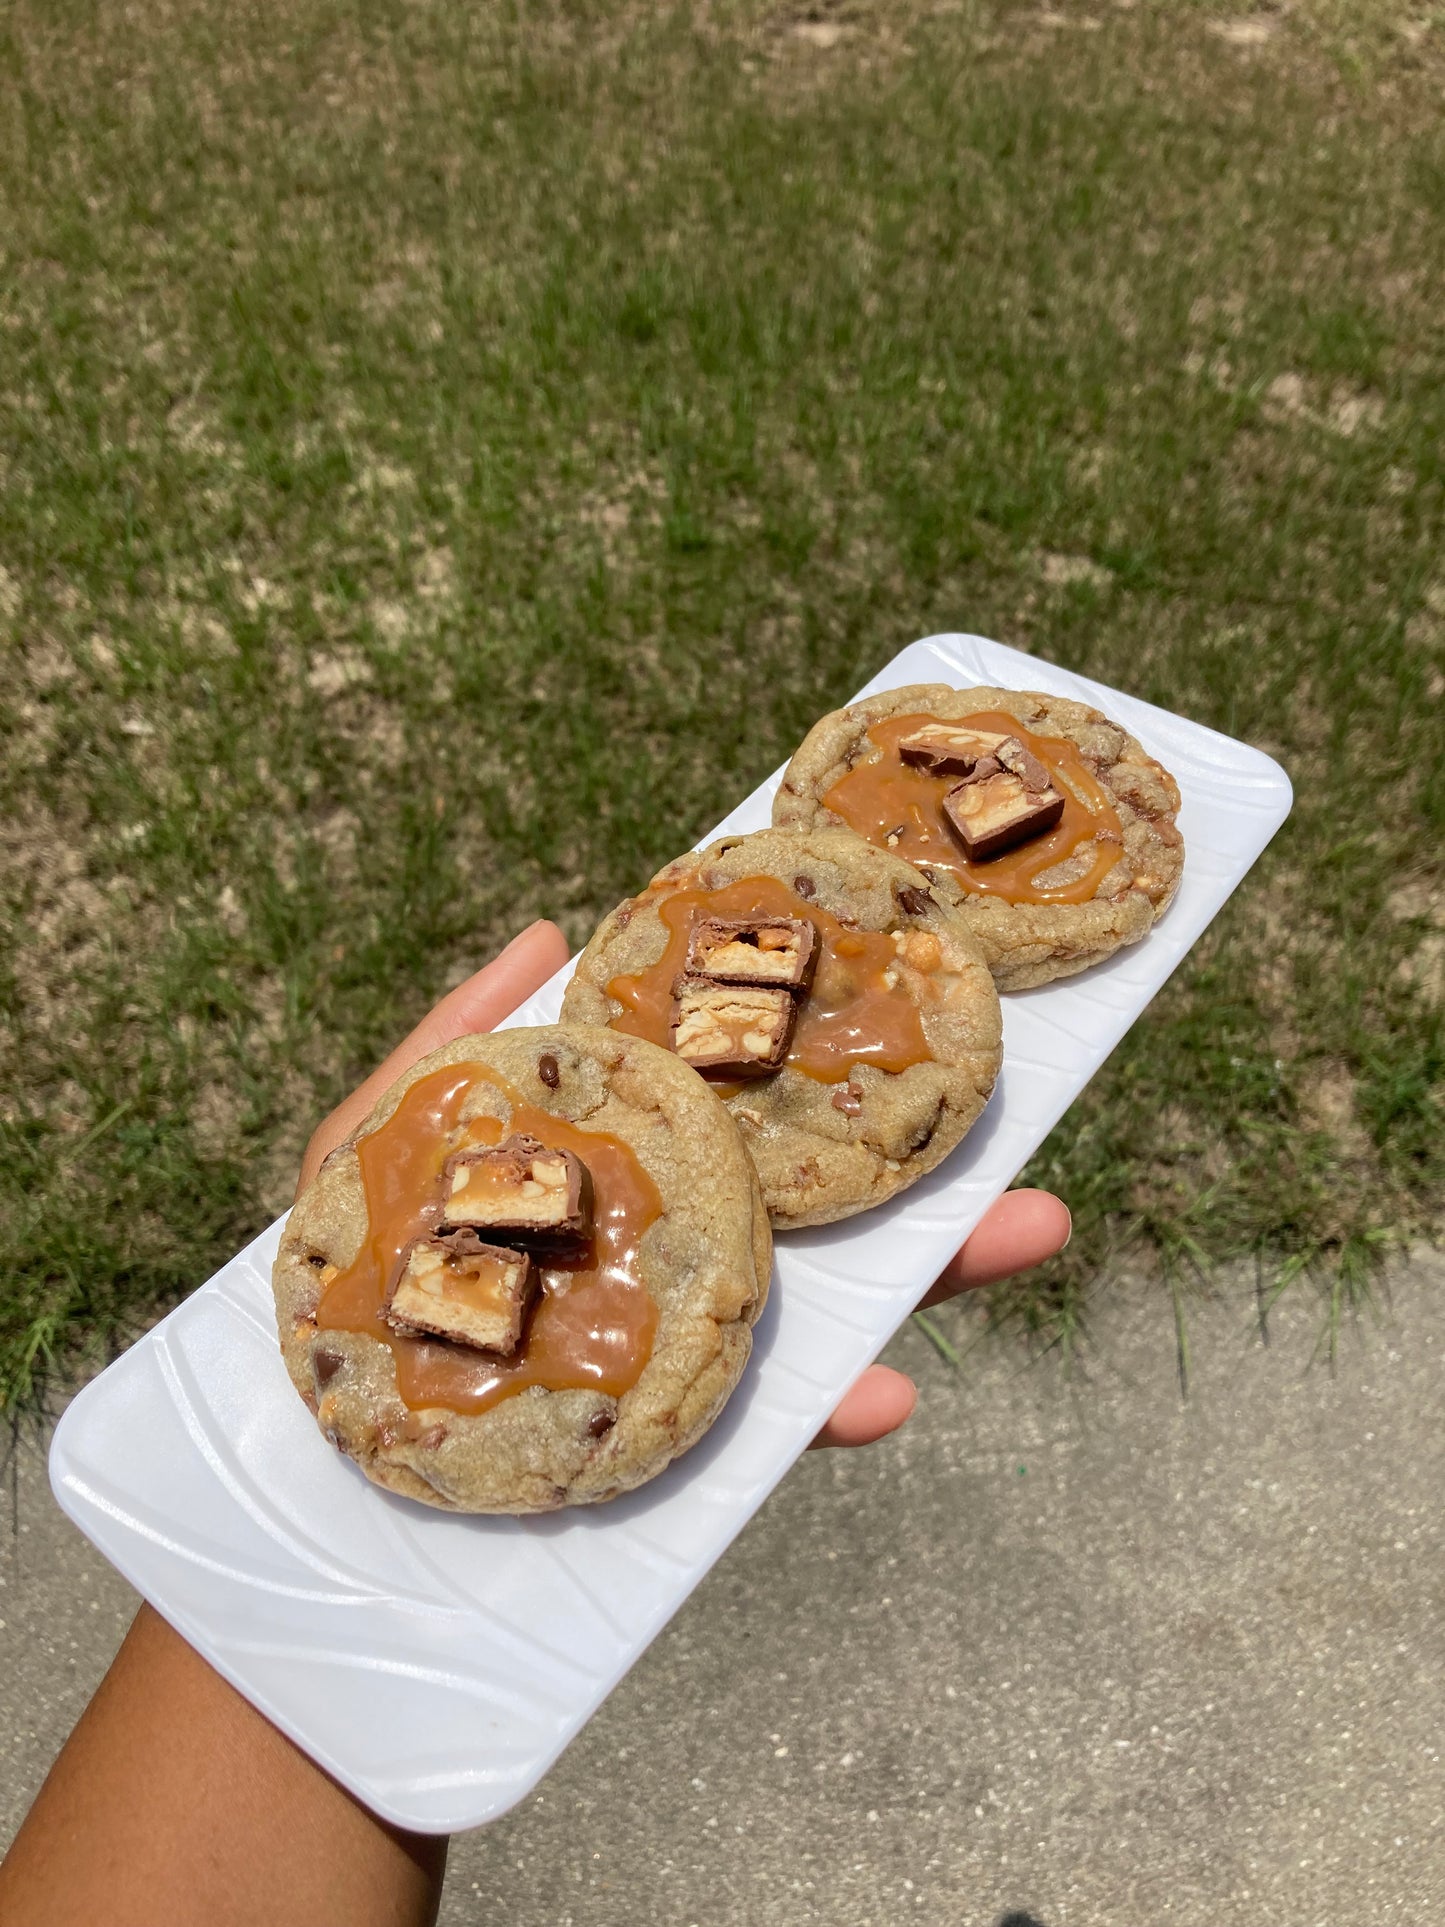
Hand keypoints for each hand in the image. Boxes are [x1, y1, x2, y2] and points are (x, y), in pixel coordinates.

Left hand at [297, 920, 1070, 1453]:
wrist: (311, 1482)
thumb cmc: (335, 1286)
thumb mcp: (367, 1148)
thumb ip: (454, 1047)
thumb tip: (547, 931)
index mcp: (624, 1178)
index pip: (740, 1109)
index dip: (820, 1057)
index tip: (915, 995)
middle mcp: (669, 1257)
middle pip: (814, 1203)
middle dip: (926, 1168)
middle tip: (1024, 1119)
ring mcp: (676, 1352)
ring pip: (824, 1309)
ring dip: (930, 1274)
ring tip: (1028, 1228)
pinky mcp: (669, 1447)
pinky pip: (759, 1431)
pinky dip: (822, 1417)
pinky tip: (882, 1396)